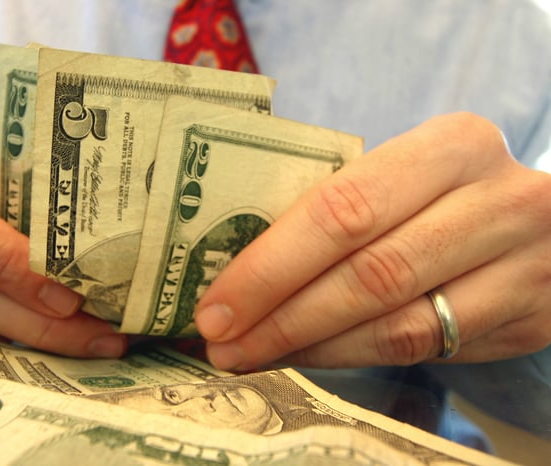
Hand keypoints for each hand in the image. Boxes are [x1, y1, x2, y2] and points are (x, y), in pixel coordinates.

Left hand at [194, 112, 550, 370]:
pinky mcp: (531, 319)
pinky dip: (354, 357)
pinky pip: (425, 350)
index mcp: (452, 145)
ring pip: (398, 324)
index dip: (271, 264)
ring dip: (313, 347)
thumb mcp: (403, 176)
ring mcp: (525, 264)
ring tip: (254, 356)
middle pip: (370, 271)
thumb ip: (340, 208)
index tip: (215, 305)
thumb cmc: (442, 193)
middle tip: (223, 343)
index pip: (343, 207)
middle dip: (281, 315)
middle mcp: (498, 200)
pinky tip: (309, 357)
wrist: (538, 223)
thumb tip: (236, 265)